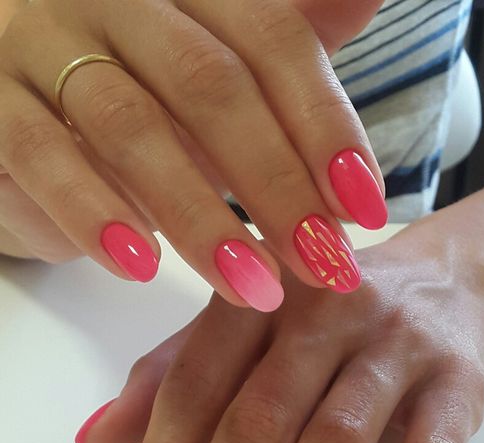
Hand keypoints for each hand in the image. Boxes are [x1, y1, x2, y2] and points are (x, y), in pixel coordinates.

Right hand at [0, 0, 385, 308]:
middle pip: (210, 85)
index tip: (365, 211)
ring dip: (201, 219)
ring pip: (131, 126)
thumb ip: (283, 43)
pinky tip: (141, 267)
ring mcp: (40, 45)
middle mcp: (112, 1)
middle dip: (277, 186)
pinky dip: (96, 215)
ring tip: (254, 287)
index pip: (272, 40)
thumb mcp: (216, 67)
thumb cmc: (141, 98)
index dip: (326, 127)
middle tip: (323, 265)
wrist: (26, 120)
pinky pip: (40, 154)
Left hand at [79, 219, 483, 442]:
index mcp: (258, 295)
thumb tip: (98, 438)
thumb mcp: (243, 322)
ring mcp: (396, 346)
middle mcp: (324, 311)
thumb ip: (172, 372)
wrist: (443, 278)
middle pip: (259, 424)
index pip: (194, 387)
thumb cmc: (324, 312)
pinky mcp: (457, 386)